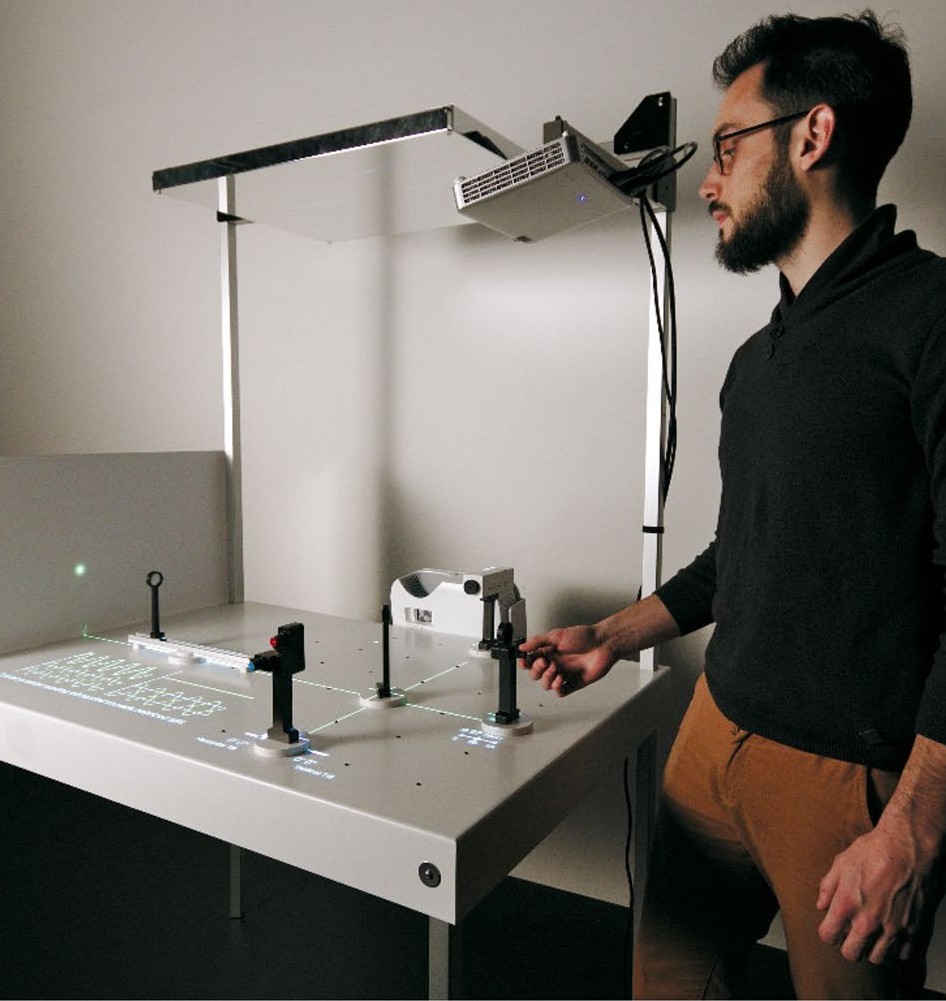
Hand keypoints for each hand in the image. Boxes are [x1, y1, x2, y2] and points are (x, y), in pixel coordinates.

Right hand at [518, 625, 617, 696]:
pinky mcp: (573, 683)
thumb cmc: (584, 636)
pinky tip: (561, 679)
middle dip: (536, 670)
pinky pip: (560, 692)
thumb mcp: (556, 635)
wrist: (603, 644)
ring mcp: (564, 674)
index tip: (524, 661)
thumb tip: (522, 646)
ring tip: (555, 669)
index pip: (531, 661)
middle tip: (544, 662)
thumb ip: (537, 641)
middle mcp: (555, 663)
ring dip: (547, 678)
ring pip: (546, 685)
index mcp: (549, 651)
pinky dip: (557, 688)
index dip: (525, 663)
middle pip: (536, 675)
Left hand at [816, 819, 934, 964]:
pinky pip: (903, 955)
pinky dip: (898, 947)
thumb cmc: (874, 850)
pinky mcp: (916, 931)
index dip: (828, 932)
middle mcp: (869, 921)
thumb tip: (822, 906)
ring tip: (874, 931)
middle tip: (853, 931)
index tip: (833, 926)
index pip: (828, 936)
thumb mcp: (842, 862)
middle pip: (852, 954)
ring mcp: (894, 929)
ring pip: (877, 958)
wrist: (909, 847)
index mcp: (847, 904)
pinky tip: (894, 930)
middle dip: (849, 944)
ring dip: (873, 947)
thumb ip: (828, 887)